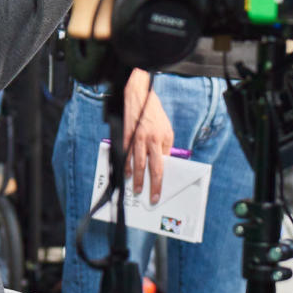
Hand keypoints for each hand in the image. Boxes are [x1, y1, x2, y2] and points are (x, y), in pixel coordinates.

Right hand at [122, 70, 173, 202]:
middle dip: (150, 185)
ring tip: (136, 188)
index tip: (159, 192)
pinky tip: (126, 173)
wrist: (139, 96)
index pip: (162, 165)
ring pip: (136, 163)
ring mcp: (136, 138)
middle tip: (150, 197)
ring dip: (136, 178)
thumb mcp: (167, 129)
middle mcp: (149, 140)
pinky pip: (125, 154)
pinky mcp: (125, 135)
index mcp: (162, 139)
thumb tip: (164, 162)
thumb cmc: (154, 113)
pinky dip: (125, 165)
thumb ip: (166, 146)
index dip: (160, 181)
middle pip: (150, 167)